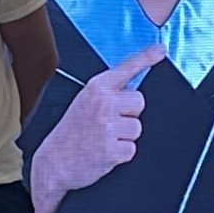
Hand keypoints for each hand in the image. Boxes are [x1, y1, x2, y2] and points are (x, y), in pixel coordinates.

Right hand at [30, 43, 165, 212]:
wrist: (53, 162)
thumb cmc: (69, 133)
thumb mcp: (83, 103)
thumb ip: (106, 93)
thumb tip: (131, 87)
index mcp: (95, 89)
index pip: (126, 69)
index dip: (146, 58)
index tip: (160, 50)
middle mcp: (103, 104)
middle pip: (139, 101)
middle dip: (130, 113)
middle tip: (111, 122)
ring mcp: (108, 127)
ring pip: (137, 127)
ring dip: (125, 136)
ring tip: (105, 138)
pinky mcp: (112, 150)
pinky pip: (132, 149)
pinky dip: (121, 154)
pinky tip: (105, 151)